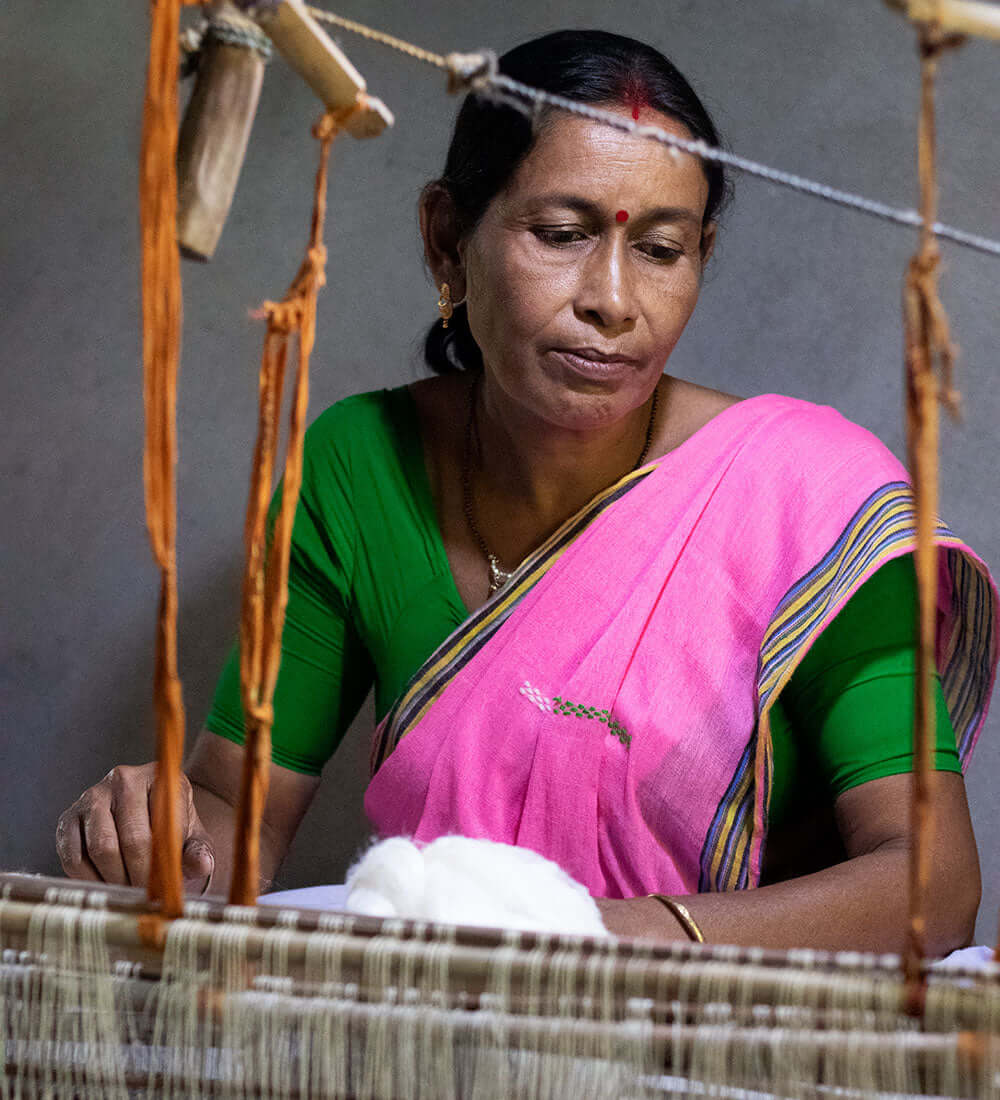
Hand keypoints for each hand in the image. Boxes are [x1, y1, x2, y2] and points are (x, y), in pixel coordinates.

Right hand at [56, 763, 215, 893]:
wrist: (142, 815)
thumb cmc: (171, 827)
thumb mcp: (192, 835)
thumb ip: (198, 850)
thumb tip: (203, 865)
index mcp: (160, 777)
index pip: (165, 824)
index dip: (166, 862)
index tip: (169, 887)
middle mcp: (123, 779)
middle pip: (131, 838)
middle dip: (141, 875)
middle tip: (147, 896)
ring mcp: (91, 796)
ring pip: (101, 848)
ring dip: (116, 879)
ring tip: (129, 891)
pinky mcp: (67, 819)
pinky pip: (73, 857)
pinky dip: (90, 879)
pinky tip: (106, 884)